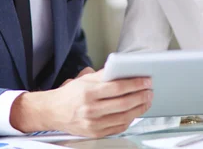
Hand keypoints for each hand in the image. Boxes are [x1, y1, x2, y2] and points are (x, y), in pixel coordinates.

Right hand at [10, 69, 152, 137]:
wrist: (52, 111)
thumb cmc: (70, 94)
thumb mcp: (84, 79)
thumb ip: (104, 75)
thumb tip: (123, 70)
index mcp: (88, 92)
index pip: (117, 88)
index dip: (135, 84)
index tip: (146, 81)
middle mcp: (91, 109)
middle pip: (123, 104)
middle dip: (141, 97)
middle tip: (150, 91)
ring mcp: (93, 123)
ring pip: (124, 117)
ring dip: (139, 109)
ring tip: (146, 101)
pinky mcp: (95, 133)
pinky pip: (118, 127)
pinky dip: (129, 119)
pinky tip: (135, 112)